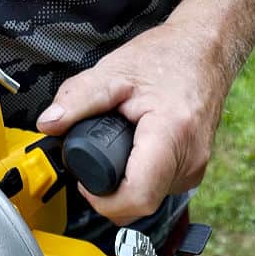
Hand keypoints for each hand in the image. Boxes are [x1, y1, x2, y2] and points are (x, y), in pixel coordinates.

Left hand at [36, 22, 231, 224]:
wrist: (205, 51)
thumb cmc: (168, 58)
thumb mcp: (114, 71)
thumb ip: (77, 98)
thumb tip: (49, 123)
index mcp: (171, 134)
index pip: (137, 197)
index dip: (105, 201)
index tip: (87, 184)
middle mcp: (189, 159)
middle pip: (139, 204)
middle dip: (110, 193)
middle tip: (97, 161)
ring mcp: (194, 169)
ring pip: (148, 202)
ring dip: (125, 186)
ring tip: (120, 151)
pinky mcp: (193, 172)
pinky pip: (158, 190)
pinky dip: (139, 179)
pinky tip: (134, 155)